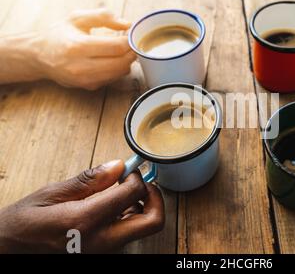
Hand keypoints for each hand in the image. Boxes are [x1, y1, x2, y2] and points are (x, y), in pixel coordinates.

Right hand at [0, 160, 163, 252]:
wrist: (9, 251)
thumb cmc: (23, 223)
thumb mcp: (51, 193)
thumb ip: (89, 180)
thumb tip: (118, 166)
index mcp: (85, 221)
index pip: (132, 193)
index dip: (136, 176)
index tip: (128, 169)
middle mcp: (100, 242)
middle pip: (152, 222)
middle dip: (155, 197)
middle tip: (141, 183)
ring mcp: (104, 251)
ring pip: (143, 229)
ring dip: (143, 207)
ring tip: (122, 193)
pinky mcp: (103, 254)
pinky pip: (129, 235)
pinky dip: (131, 217)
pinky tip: (113, 207)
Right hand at [35, 9, 135, 89]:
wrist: (39, 56)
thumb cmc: (58, 35)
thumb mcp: (77, 18)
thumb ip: (103, 16)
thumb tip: (127, 24)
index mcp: (78, 46)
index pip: (116, 47)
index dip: (129, 42)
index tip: (131, 35)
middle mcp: (81, 66)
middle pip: (121, 63)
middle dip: (131, 53)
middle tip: (132, 44)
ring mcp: (85, 79)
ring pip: (119, 73)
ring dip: (126, 62)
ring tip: (122, 51)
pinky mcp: (88, 86)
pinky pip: (113, 79)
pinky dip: (118, 69)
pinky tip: (113, 60)